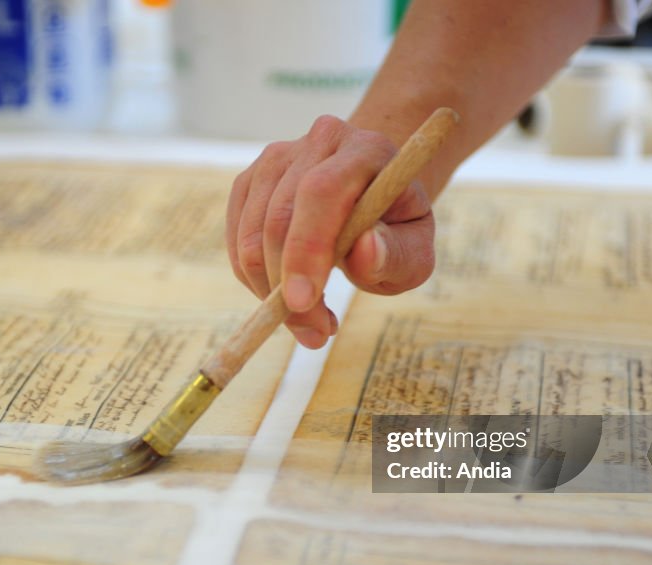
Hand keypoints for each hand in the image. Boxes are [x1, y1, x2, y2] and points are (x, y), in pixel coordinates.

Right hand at [226, 115, 435, 348]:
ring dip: (270, 291)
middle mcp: (317, 143)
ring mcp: (276, 158)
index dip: (306, 247)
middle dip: (286, 285)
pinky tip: (286, 298)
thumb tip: (365, 251)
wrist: (372, 197)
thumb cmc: (396, 228)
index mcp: (365, 149)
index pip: (322, 192)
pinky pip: (237, 242)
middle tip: (314, 334)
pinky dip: (255, 281)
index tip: (302, 302)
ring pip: (251, 234)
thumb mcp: (414, 250)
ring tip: (310, 322)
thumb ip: (397, 254)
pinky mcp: (250, 182)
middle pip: (279, 215)